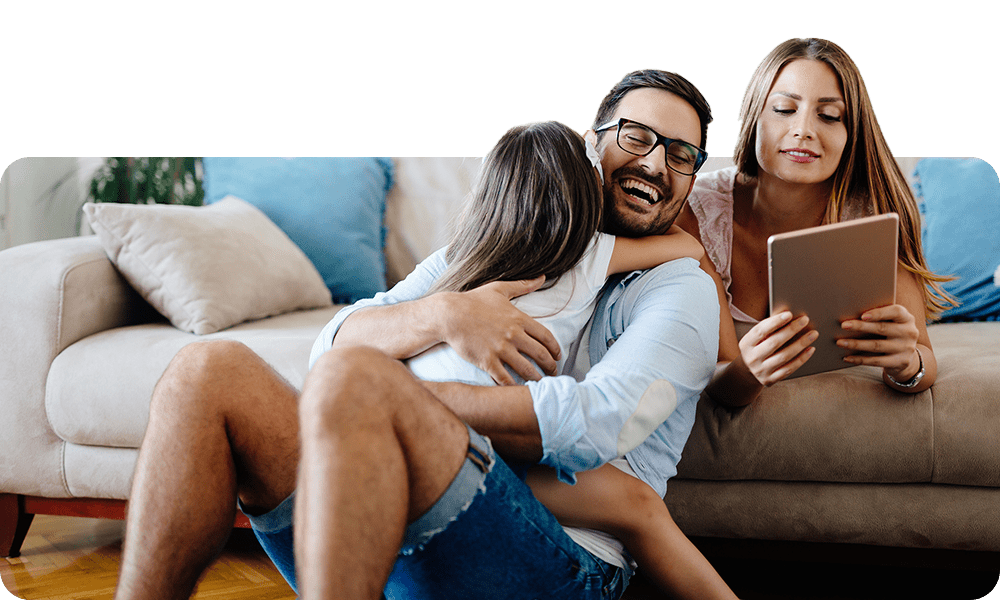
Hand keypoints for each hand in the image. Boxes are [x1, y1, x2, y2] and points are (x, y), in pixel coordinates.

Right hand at [438, 276, 560, 384]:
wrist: (449, 314)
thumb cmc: (473, 300)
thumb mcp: (499, 289)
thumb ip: (523, 285)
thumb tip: (542, 277)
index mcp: (519, 319)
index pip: (546, 337)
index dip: (555, 349)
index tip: (558, 356)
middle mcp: (513, 335)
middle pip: (540, 355)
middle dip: (550, 366)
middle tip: (553, 372)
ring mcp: (500, 349)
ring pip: (526, 369)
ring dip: (536, 378)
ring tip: (540, 383)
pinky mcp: (487, 361)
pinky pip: (505, 378)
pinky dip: (514, 386)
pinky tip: (518, 389)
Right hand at [739, 311, 817, 385]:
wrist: (747, 372)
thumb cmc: (756, 348)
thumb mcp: (755, 339)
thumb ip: (767, 329)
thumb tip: (788, 316)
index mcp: (746, 344)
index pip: (760, 331)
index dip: (775, 322)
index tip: (789, 314)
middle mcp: (752, 358)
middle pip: (774, 342)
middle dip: (791, 330)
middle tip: (805, 320)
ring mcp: (761, 370)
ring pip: (784, 356)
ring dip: (801, 344)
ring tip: (813, 334)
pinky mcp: (770, 379)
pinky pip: (789, 369)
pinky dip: (802, 359)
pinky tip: (810, 349)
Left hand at [838, 304, 920, 380]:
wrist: (906, 356)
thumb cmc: (891, 333)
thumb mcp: (891, 323)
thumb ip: (878, 317)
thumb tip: (850, 314)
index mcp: (907, 318)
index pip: (895, 312)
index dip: (879, 313)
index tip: (862, 315)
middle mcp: (909, 332)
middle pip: (882, 328)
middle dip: (860, 327)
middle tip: (843, 325)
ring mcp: (906, 348)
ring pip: (877, 345)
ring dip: (856, 344)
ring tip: (840, 342)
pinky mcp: (900, 362)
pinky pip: (876, 361)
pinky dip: (859, 359)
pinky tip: (847, 357)